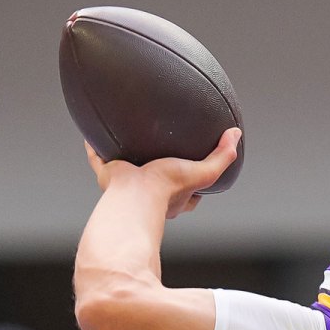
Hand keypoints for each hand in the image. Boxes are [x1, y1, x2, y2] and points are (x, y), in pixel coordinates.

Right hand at [84, 127, 240, 218]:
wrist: (134, 197)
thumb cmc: (167, 190)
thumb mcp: (203, 173)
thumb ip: (222, 157)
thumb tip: (236, 134)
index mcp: (173, 195)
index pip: (189, 189)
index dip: (194, 176)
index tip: (195, 162)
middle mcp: (150, 192)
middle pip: (157, 176)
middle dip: (159, 164)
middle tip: (161, 145)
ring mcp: (128, 185)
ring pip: (128, 166)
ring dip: (128, 154)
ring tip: (128, 135)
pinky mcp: (109, 175)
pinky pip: (99, 158)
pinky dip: (94, 147)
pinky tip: (92, 132)